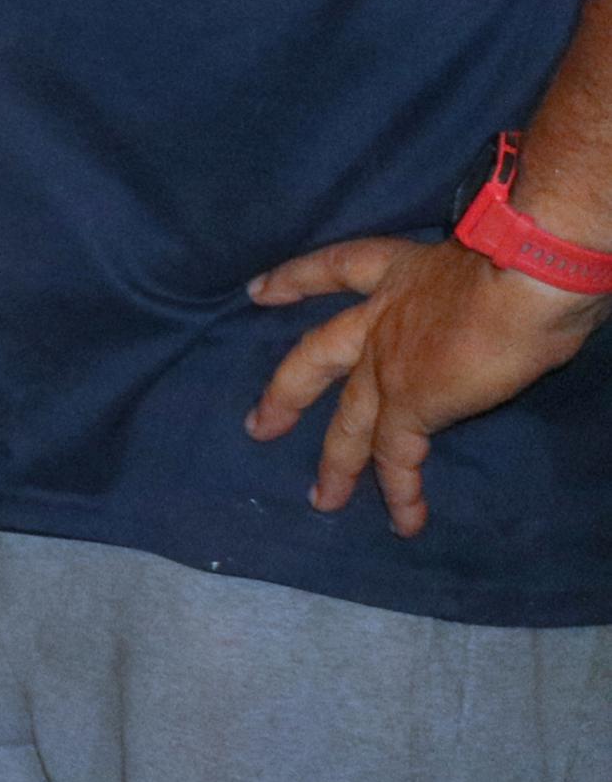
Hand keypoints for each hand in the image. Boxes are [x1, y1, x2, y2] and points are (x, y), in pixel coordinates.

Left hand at [244, 235, 611, 533]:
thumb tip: (502, 312)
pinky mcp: (411, 403)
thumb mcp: (485, 267)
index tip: (257, 291)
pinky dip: (401, 492)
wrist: (524, 278)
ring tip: (322, 499)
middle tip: (258, 424)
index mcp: (400, 271)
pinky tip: (403, 522)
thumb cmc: (521, 259)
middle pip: (316, 356)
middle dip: (286, 393)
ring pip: (350, 422)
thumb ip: (474, 295)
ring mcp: (388, 362)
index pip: (334, 268)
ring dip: (337, 464)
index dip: (294, 280)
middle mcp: (381, 316)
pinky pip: (397, 457)